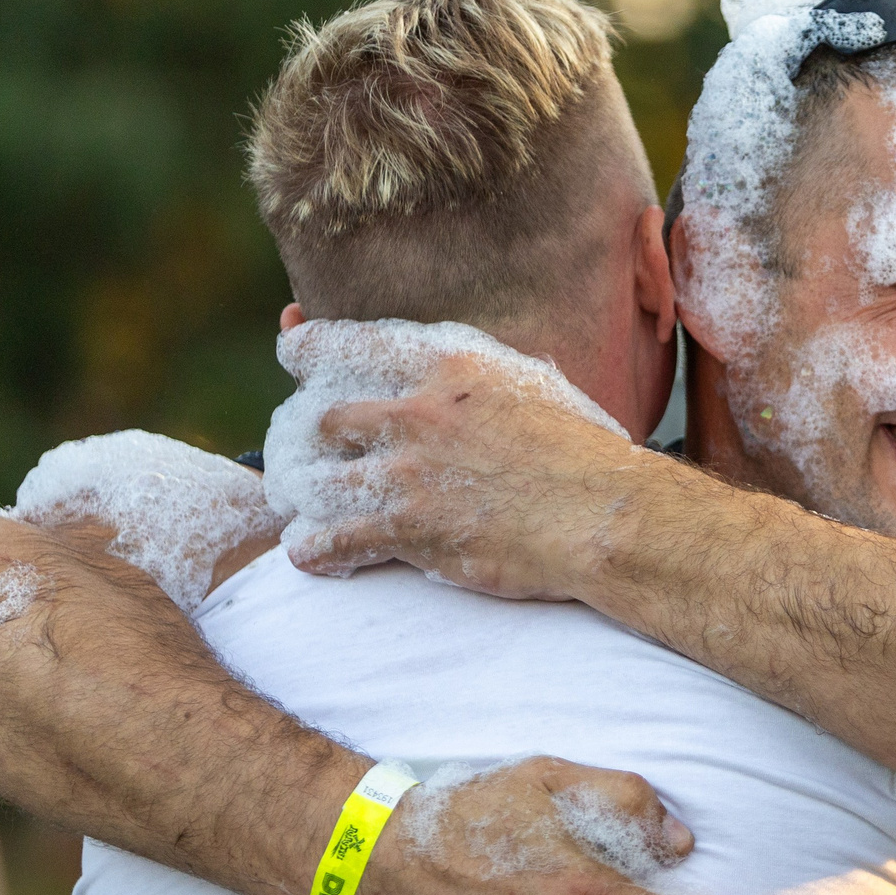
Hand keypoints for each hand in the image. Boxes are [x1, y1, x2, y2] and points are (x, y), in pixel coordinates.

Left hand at [278, 347, 652, 598]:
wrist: (603, 514)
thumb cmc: (585, 452)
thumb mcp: (531, 385)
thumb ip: (484, 377)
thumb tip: (470, 374)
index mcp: (447, 365)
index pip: (347, 342)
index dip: (306, 346)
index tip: (292, 350)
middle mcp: (417, 411)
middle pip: (324, 417)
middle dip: (305, 437)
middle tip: (302, 450)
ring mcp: (407, 471)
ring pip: (317, 480)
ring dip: (305, 495)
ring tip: (301, 504)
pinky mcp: (407, 527)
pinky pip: (333, 538)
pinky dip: (315, 548)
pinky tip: (310, 552)